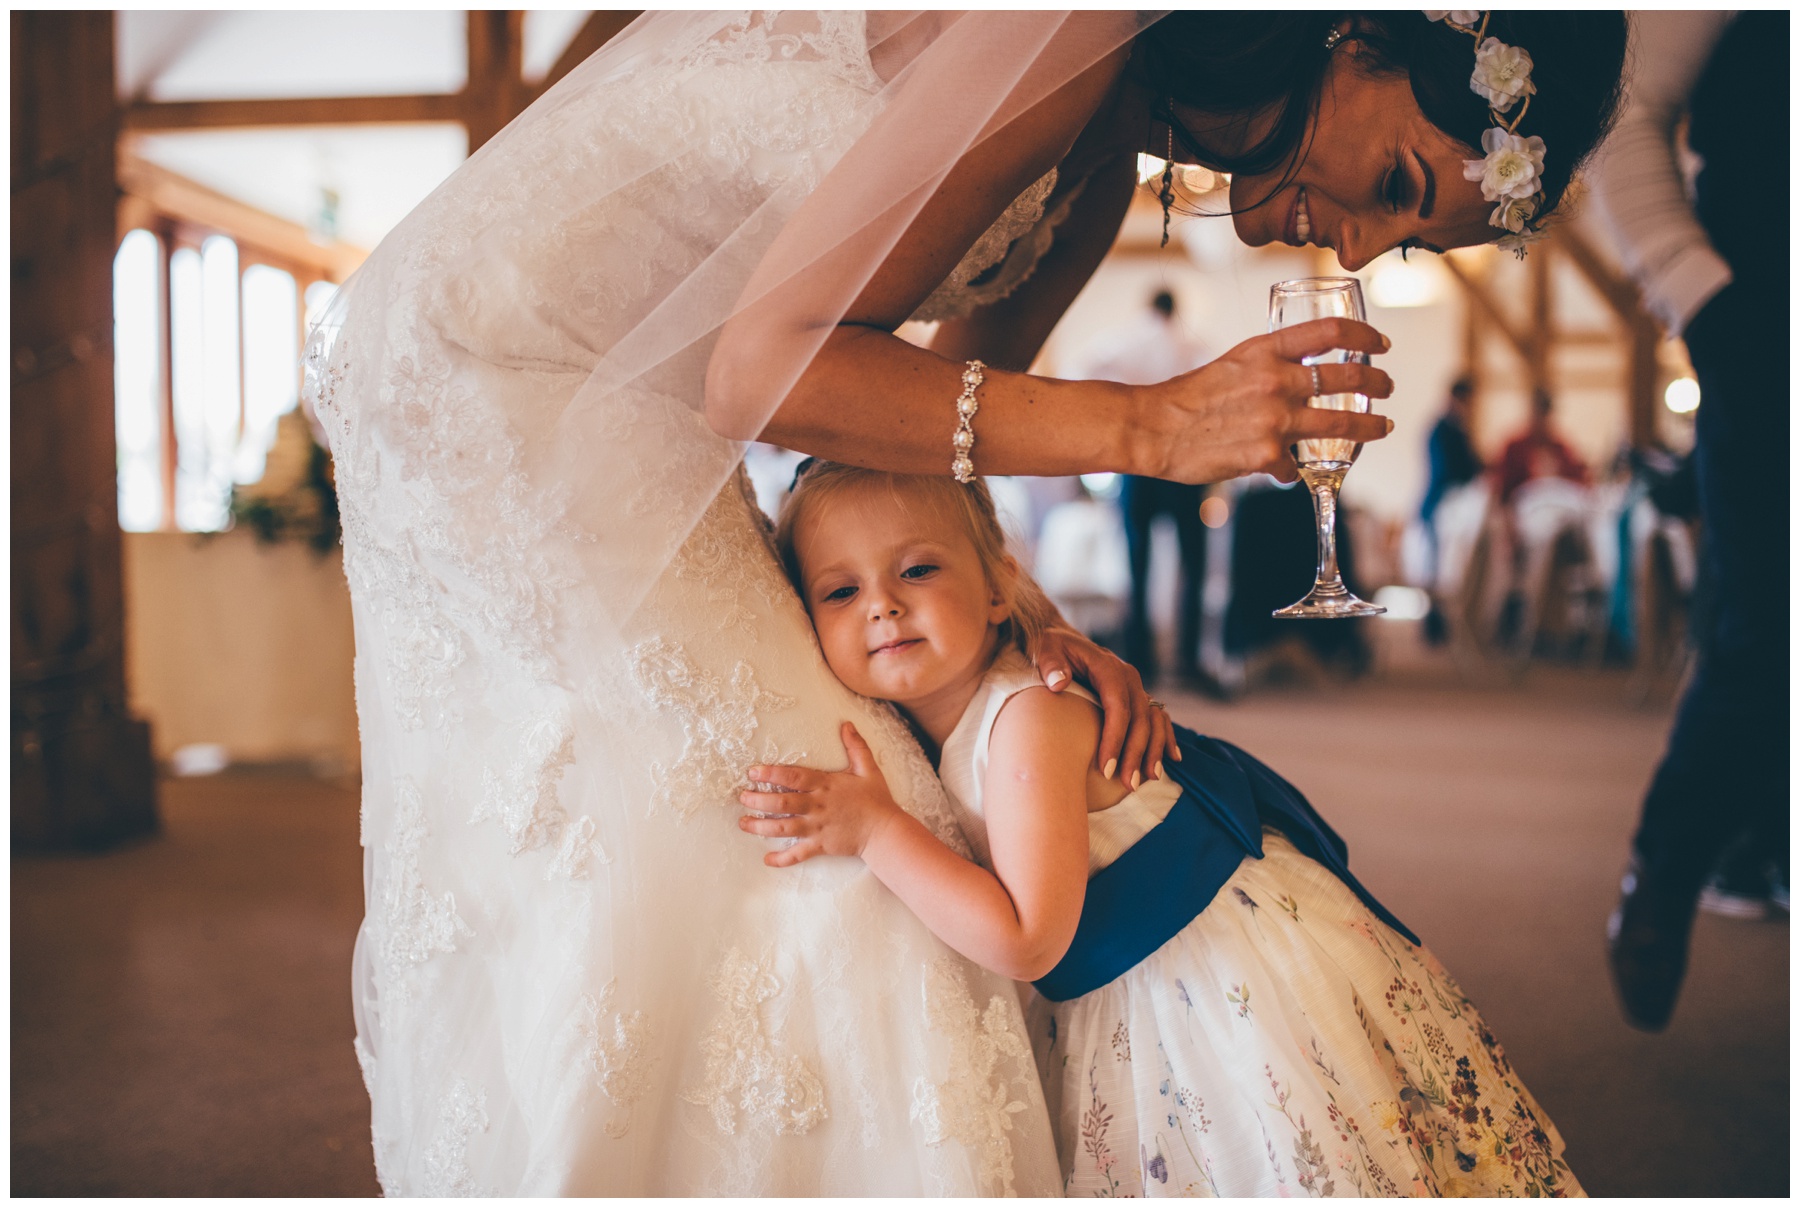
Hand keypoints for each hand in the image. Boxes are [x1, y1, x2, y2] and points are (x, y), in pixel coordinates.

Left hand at [739, 723, 903, 866]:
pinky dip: (782, 858)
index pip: (793, 776)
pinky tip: (767, 859)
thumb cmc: (877, 800)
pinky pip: (798, 854)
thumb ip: (856, 746)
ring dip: (760, 826)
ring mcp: (817, 827)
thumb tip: (846, 724)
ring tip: (743, 823)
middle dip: (758, 800)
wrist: (886, 831)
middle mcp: (817, 806)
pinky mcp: (821, 845)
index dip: (771, 773)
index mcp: (825, 785)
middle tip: (742, 797)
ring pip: (783, 827)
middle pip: (781, 802)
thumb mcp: (868, 769)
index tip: (753, 772)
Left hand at [1028, 626, 1174, 784]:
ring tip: (1147, 779)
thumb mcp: (1044, 649)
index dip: (1115, 738)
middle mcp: (1127, 676)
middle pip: (1139, 718)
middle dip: (1134, 753)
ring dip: (1153, 750)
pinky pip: (1157, 717)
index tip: (1106, 768)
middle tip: (1127, 784)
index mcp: (1108, 667)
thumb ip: (1050, 664)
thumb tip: (1059, 683)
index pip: (1117, 706)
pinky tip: (1171, 759)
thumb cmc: (1049, 647)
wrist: (1060, 638)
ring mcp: (1135, 686)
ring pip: (1152, 720)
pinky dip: (1166, 736)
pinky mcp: (1136, 695)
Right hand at [1136, 317, 1393, 483]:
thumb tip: (1298, 387)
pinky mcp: (1266, 455)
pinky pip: (1294, 465)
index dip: (1363, 335)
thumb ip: (1267, 369)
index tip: (1379, 344)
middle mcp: (1276, 380)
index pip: (1329, 332)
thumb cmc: (1187, 398)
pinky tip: (1284, 471)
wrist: (1152, 429)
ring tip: (1382, 427)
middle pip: (1347, 376)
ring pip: (1341, 423)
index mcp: (1265, 351)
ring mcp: (1274, 419)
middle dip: (1377, 381)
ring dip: (1369, 427)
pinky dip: (1289, 469)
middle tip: (1387, 386)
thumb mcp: (1232, 365)